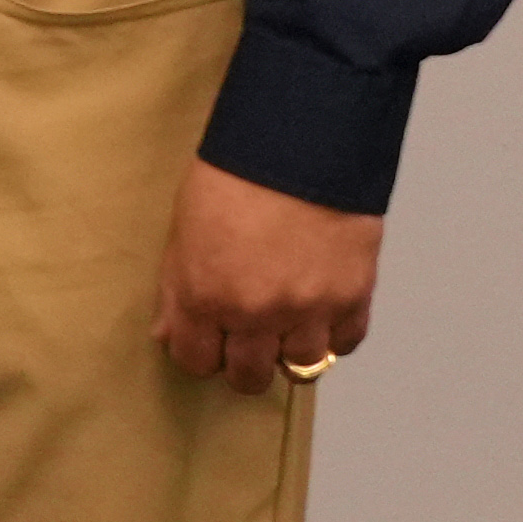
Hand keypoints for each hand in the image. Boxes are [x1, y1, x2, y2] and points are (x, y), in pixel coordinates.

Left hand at [157, 159, 377, 382]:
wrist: (301, 145)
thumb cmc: (233, 176)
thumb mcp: (184, 229)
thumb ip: (177, 289)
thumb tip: (170, 334)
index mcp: (205, 298)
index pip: (196, 361)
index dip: (200, 352)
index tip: (208, 340)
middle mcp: (257, 315)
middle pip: (249, 376)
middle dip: (244, 363)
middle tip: (248, 339)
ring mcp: (309, 311)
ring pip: (300, 367)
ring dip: (291, 351)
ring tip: (288, 325)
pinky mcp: (353, 297)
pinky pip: (344, 343)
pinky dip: (334, 334)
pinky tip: (322, 313)